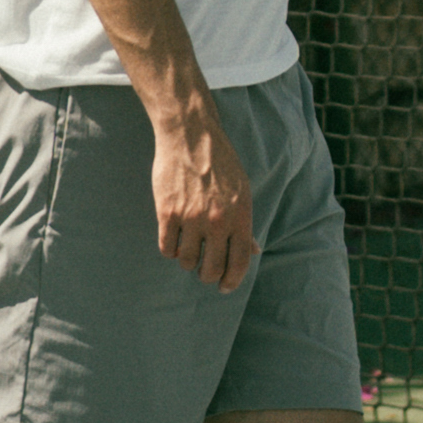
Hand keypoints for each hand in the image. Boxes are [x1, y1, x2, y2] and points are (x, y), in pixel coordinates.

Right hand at [149, 94, 255, 287]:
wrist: (191, 135)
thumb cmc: (220, 163)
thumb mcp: (242, 190)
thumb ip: (245, 223)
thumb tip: (254, 251)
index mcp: (240, 216)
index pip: (238, 262)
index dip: (232, 281)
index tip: (224, 287)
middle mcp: (217, 220)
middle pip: (211, 268)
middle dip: (208, 275)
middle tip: (205, 271)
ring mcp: (191, 217)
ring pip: (186, 261)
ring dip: (188, 260)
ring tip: (189, 247)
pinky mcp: (167, 212)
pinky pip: (167, 248)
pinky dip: (171, 248)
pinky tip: (174, 238)